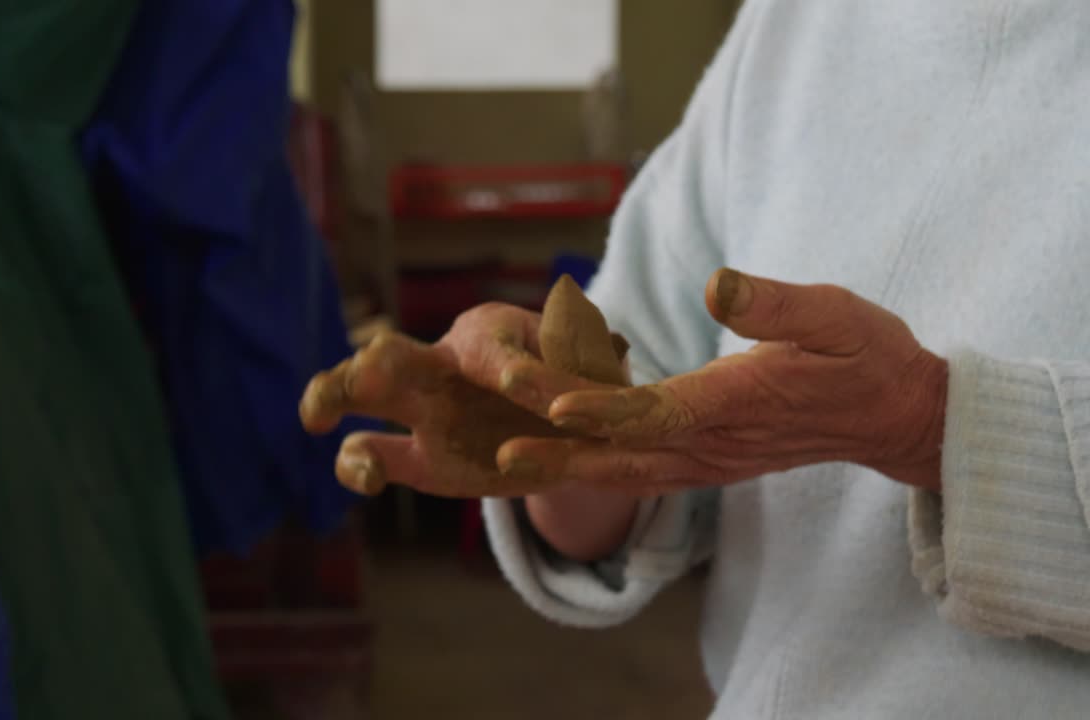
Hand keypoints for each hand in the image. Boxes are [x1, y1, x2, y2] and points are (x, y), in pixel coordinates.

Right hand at [299, 303, 613, 496]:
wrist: (572, 439)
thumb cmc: (583, 388)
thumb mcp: (596, 374)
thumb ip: (590, 367)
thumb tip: (610, 351)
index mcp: (492, 333)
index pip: (490, 348)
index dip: (503, 367)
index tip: (513, 383)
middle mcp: (444, 363)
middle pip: (397, 355)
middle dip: (375, 362)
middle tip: (361, 373)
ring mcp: (422, 409)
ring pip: (364, 391)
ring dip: (336, 395)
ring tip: (315, 413)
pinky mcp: (419, 459)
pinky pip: (371, 455)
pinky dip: (358, 464)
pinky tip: (364, 478)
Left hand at [499, 269, 948, 493]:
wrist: (893, 416)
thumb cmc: (866, 356)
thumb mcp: (836, 315)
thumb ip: (776, 305)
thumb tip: (718, 286)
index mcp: (738, 402)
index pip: (660, 409)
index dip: (605, 407)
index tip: (552, 405)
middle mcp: (716, 442)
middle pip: (626, 449)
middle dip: (560, 446)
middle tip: (498, 446)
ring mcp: (710, 462)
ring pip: (626, 471)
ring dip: (566, 468)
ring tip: (507, 462)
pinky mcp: (707, 465)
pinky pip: (640, 473)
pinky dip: (595, 470)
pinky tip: (557, 463)